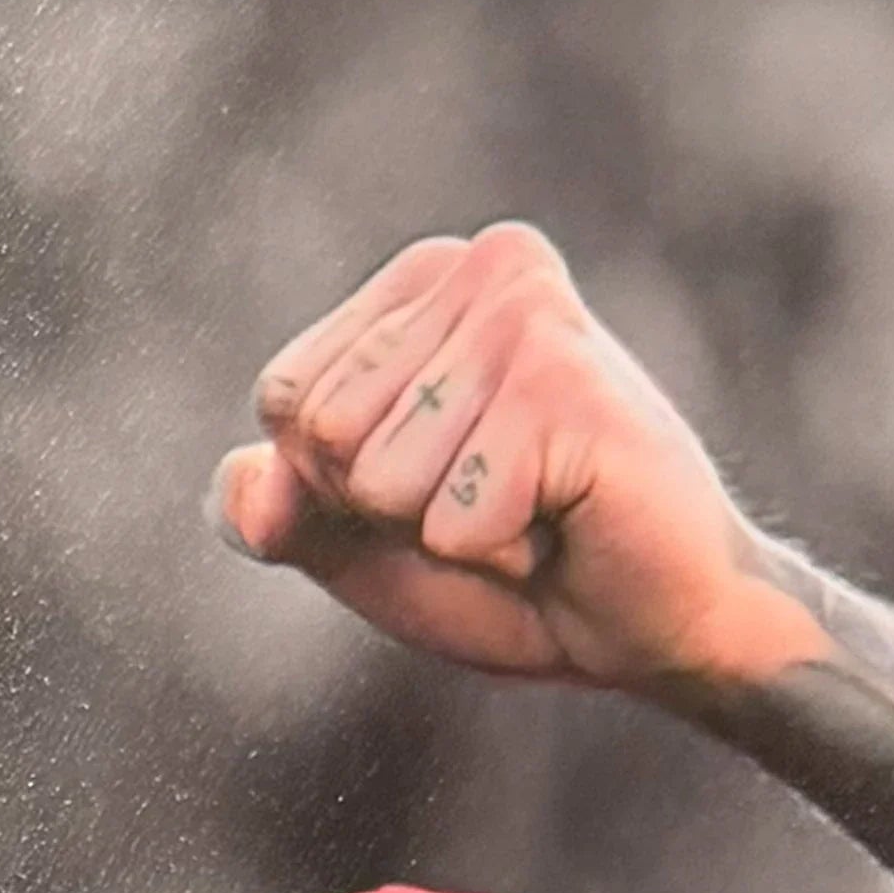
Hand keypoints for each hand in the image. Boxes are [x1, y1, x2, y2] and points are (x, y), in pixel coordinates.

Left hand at [213, 222, 828, 699]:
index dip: (339, 483)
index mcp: (423, 280)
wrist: (654, 623)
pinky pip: (448, 520)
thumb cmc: (517, 569)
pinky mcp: (565, 385)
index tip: (442, 482)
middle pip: (321, 434)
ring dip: (450, 529)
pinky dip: (498, 549)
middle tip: (495, 499)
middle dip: (392, 507)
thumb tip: (238, 486)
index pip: (284, 398)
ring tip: (533, 508)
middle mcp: (479, 269)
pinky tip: (566, 520)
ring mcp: (526, 317)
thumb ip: (281, 512)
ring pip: (379, 478)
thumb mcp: (366, 544)